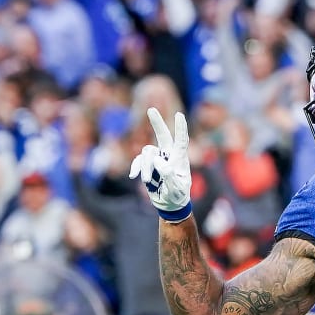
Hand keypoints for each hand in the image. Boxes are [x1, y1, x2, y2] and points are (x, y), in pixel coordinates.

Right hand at [126, 106, 192, 221]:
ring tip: (147, 181)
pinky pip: (138, 161)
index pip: (181, 141)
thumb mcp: (175, 189)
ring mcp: (157, 160)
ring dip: (145, 167)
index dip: (180, 128)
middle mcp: (168, 156)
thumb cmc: (177, 196)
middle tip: (151, 109)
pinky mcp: (148, 166)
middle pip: (163, 136)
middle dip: (157, 123)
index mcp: (180, 160)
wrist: (169, 205)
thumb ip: (168, 175)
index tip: (179, 115)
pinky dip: (136, 167)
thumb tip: (158, 161)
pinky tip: (133, 175)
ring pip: (146, 153)